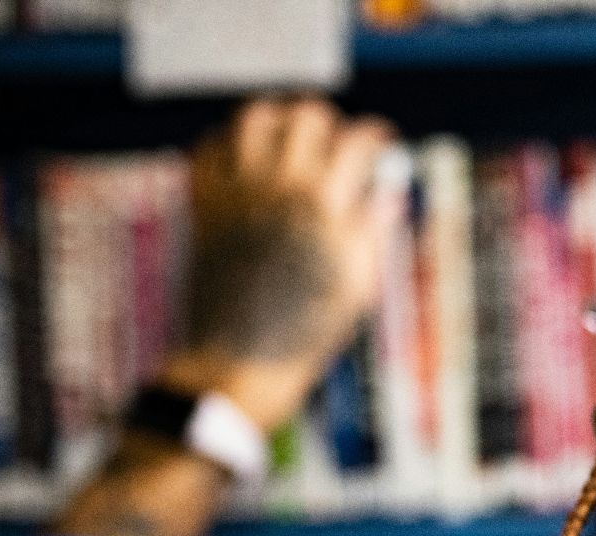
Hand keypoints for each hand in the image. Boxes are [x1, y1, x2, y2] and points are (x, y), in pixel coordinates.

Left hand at [162, 97, 398, 432]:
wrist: (241, 359)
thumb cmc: (308, 330)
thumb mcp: (359, 283)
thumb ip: (375, 227)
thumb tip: (391, 190)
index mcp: (325, 207)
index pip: (357, 141)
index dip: (376, 136)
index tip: (381, 142)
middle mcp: (279, 187)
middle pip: (306, 116)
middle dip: (328, 122)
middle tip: (334, 140)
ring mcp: (236, 191)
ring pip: (254, 118)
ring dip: (277, 120)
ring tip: (289, 139)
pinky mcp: (204, 204)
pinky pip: (209, 147)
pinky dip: (229, 143)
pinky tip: (247, 161)